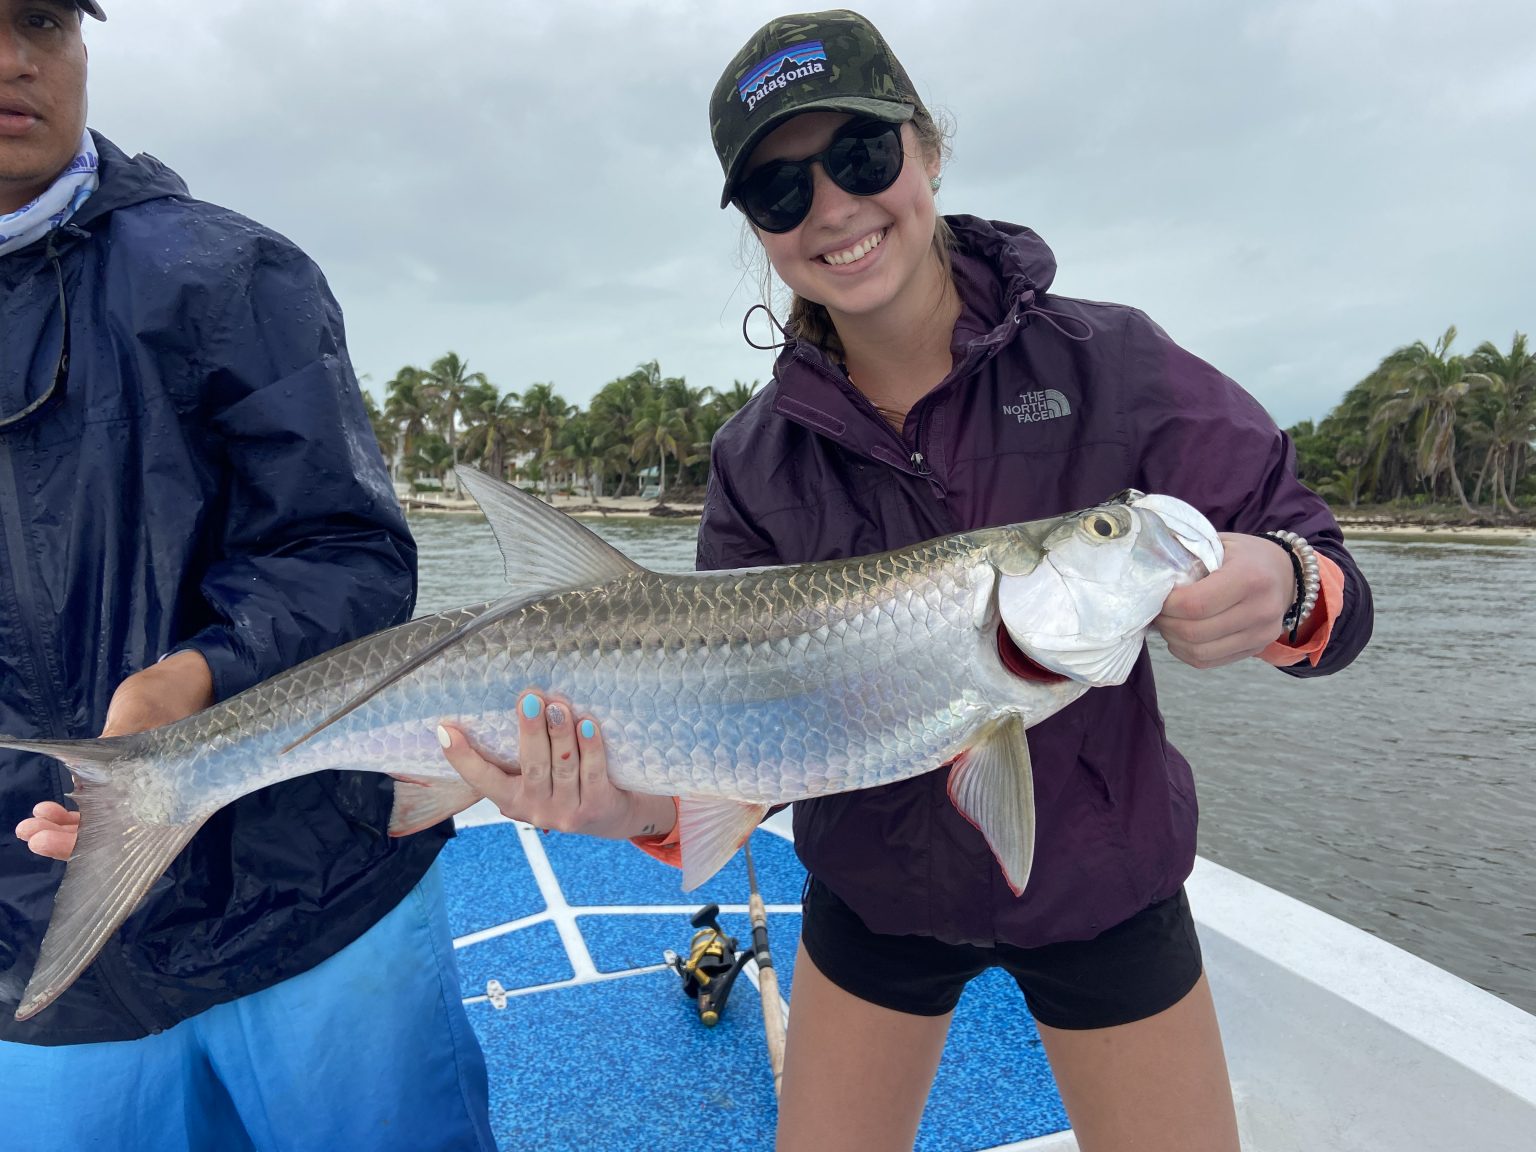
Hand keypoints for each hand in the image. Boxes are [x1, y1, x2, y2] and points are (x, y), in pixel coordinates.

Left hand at [15, 649, 215, 860]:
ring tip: (32, 822)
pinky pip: (97, 809)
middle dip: (61, 838)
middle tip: (30, 830)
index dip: (76, 844)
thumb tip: (83, 780)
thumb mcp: (140, 720)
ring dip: (61, 827)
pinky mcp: (124, 786)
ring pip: (98, 826)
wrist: (175, 685)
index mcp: (165, 799)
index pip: (116, 839)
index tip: (43, 838)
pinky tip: (47, 808)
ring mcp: (136, 797)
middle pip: (104, 838)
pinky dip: (72, 811)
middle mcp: (151, 806)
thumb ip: (116, 750)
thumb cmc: (165, 702)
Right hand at [437, 691, 675, 840]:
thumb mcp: (536, 776)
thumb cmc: (566, 784)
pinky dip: (590, 748)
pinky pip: (592, 773)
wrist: (611, 815)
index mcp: (512, 800)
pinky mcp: (597, 807)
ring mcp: (567, 812)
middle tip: (529, 699)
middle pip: (531, 767)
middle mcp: (536, 809)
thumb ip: (521, 752)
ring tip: (558, 706)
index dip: (462, 757)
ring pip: (562, 768)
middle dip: (530, 732)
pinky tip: (588, 725)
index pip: (482, 779)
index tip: (446, 729)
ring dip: (560, 734)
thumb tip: (513, 701)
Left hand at [1154, 533, 1294, 668]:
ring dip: (1173, 640)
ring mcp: (1261, 634)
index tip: (1157, 597)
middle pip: (1195, 632)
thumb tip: (1150, 575)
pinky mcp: (1257, 649)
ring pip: (1200, 652)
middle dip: (1166, 623)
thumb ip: (1190, 556)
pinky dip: (1186, 652)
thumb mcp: (1221, 543)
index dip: (1167, 605)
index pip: (1196, 604)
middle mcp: (1260, 609)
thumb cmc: (1246, 555)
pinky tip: (1180, 636)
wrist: (1286, 574)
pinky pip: (1209, 662)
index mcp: (1250, 577)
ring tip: (1167, 623)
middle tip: (1157, 611)